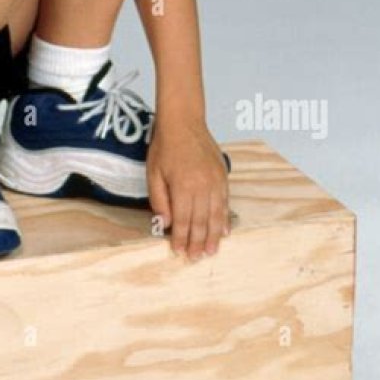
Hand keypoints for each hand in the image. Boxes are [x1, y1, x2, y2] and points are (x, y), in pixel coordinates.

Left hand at [146, 119, 230, 261]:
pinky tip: (224, 231)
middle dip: (199, 243)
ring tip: (212, 251)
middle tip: (197, 258)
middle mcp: (202, 186)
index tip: (180, 252)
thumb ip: (159, 200)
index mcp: (183, 187)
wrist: (184, 121)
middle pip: (202, 222)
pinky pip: (225, 203)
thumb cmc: (165, 146)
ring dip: (214, 236)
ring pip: (216, 215)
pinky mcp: (223, 176)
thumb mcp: (153, 173)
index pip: (184, 220)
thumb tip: (166, 224)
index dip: (182, 239)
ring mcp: (216, 181)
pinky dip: (224, 219)